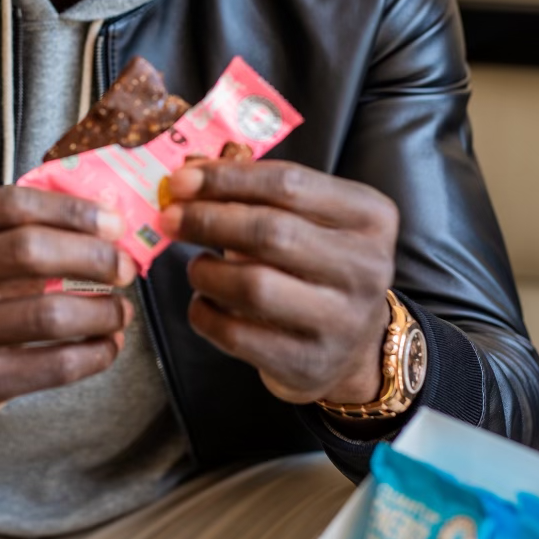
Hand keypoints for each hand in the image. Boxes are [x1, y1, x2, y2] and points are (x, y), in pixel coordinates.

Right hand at [0, 186, 135, 443]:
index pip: (12, 205)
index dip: (72, 211)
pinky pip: (51, 366)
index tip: (114, 222)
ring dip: (101, 310)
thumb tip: (102, 222)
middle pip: (29, 252)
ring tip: (120, 310)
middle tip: (125, 267)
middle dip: (93, 257)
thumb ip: (10, 229)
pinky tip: (107, 344)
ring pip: (47, 314)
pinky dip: (94, 353)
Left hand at [157, 159, 396, 406]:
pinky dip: (205, 314)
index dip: (227, 179)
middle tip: (169, 218)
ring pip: (253, 285)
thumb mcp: (308, 222)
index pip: (289, 184)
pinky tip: (202, 301)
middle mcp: (365, 267)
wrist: (353, 349)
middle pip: (271, 232)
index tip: (181, 180)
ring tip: (195, 265)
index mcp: (369, 216)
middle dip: (207, 220)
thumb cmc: (317, 269)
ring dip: (206, 270)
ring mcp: (342, 321)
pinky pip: (237, 335)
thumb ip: (258, 195)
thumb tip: (188, 176)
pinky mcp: (309, 363)